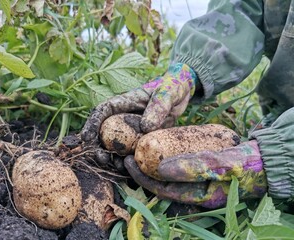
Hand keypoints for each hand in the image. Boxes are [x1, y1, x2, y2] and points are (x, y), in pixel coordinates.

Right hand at [81, 63, 196, 163]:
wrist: (182, 94)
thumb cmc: (172, 86)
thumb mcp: (167, 93)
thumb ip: (157, 107)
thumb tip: (144, 127)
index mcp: (123, 103)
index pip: (102, 112)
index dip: (91, 124)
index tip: (86, 138)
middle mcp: (124, 119)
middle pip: (105, 133)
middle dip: (99, 148)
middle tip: (102, 159)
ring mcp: (132, 132)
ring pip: (117, 147)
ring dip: (114, 159)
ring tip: (118, 167)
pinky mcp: (142, 142)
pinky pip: (133, 154)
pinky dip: (131, 164)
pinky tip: (132, 172)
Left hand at [124, 140, 266, 207]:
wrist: (267, 158)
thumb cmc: (247, 163)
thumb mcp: (221, 164)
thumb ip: (193, 166)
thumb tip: (160, 168)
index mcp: (199, 196)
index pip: (163, 190)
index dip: (144, 177)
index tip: (129, 162)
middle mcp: (196, 190)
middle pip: (163, 182)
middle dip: (144, 170)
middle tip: (128, 155)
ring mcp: (199, 179)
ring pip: (169, 173)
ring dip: (154, 162)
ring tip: (139, 148)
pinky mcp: (202, 167)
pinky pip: (180, 163)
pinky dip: (168, 155)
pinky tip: (161, 144)